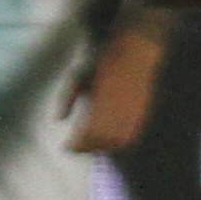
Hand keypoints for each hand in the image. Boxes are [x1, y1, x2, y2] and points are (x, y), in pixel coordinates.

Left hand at [65, 26, 164, 154]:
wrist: (134, 51)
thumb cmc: (102, 63)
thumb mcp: (78, 75)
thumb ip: (66, 98)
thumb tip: (58, 120)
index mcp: (101, 96)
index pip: (88, 130)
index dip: (76, 143)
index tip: (65, 146)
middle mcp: (118, 106)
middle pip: (102, 139)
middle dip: (87, 148)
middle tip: (75, 148)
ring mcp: (133, 111)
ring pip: (117, 141)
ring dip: (102, 148)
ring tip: (89, 147)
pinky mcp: (141, 113)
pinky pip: (130, 136)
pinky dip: (116, 144)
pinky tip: (106, 143)